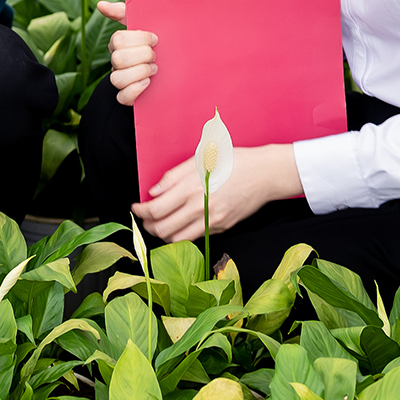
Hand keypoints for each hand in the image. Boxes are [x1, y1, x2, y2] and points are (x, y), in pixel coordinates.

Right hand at [97, 0, 157, 106]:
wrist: (169, 69)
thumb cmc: (151, 43)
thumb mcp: (139, 25)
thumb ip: (122, 12)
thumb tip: (101, 4)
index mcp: (118, 44)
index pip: (118, 39)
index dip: (139, 38)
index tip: (155, 39)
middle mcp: (116, 62)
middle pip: (117, 59)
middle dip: (142, 56)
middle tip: (155, 56)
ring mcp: (120, 80)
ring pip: (118, 79)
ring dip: (140, 73)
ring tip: (153, 69)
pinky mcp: (127, 97)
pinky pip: (122, 97)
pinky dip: (135, 90)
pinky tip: (148, 83)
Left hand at [130, 142, 301, 243]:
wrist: (264, 173)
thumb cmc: (232, 161)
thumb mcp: (199, 160)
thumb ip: (172, 177)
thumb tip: (153, 192)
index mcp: (191, 187)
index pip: (155, 209)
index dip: (140, 211)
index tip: (135, 208)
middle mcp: (200, 207)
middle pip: (162, 228)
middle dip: (148, 226)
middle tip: (145, 219)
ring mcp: (212, 220)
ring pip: (177, 239)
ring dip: (163, 234)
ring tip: (160, 225)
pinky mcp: (221, 227)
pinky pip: (195, 237)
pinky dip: (182, 235)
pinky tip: (180, 225)